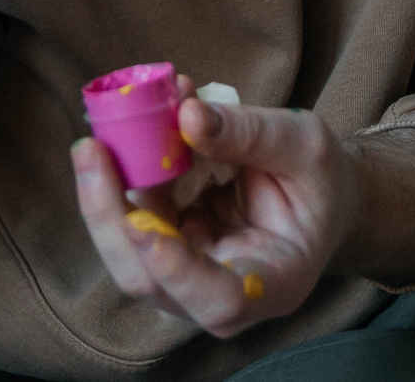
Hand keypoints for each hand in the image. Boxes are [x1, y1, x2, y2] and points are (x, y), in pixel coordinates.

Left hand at [73, 83, 356, 337]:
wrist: (318, 194)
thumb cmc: (321, 179)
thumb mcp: (307, 145)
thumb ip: (251, 133)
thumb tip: (186, 114)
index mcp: (273, 284)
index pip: (218, 300)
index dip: (176, 270)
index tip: (141, 224)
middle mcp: (221, 296)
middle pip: (150, 279)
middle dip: (110, 217)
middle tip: (93, 151)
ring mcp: (186, 278)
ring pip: (128, 251)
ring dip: (107, 190)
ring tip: (106, 131)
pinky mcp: (166, 250)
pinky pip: (132, 219)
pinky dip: (121, 176)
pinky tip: (126, 130)